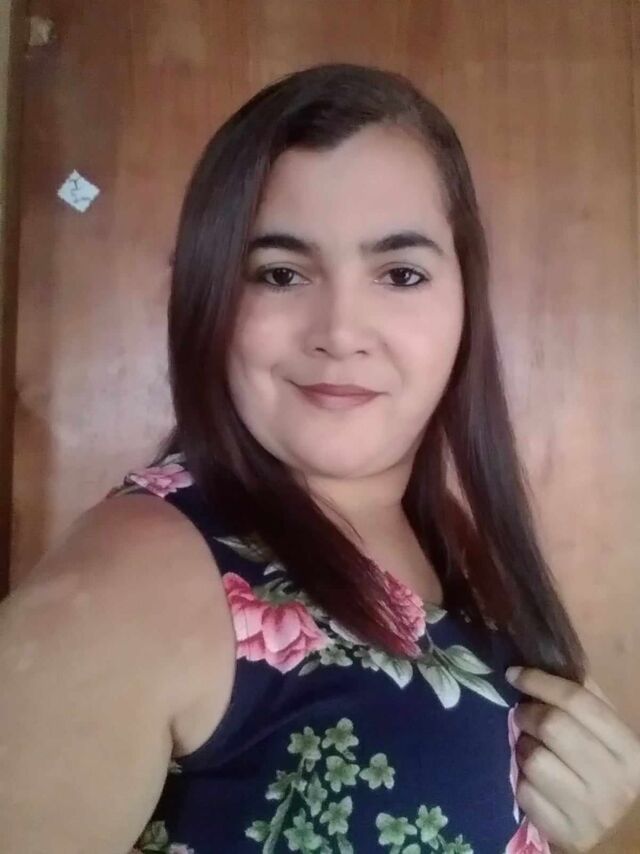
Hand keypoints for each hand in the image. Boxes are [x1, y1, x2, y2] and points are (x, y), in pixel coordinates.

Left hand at [505, 666, 639, 851]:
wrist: (623, 835)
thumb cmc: (610, 771)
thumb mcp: (612, 736)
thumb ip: (588, 698)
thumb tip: (554, 660)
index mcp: (628, 748)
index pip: (578, 700)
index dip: (540, 681)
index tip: (514, 673)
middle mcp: (613, 779)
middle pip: (552, 726)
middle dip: (527, 713)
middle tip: (522, 714)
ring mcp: (589, 810)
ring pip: (533, 760)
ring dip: (523, 748)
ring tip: (532, 749)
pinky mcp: (564, 832)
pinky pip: (525, 792)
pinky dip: (521, 781)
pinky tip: (533, 779)